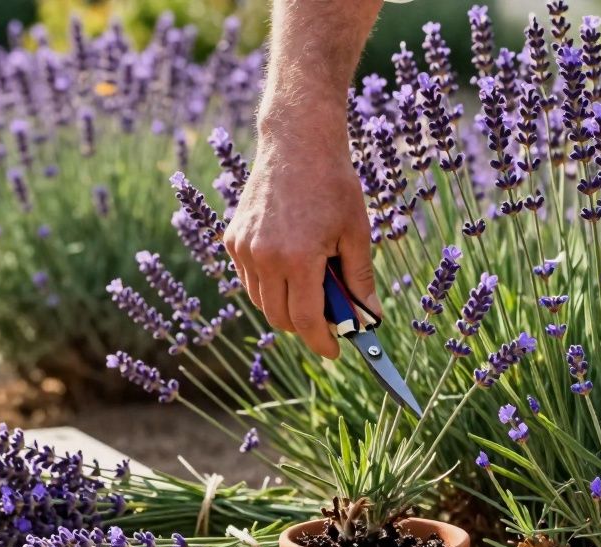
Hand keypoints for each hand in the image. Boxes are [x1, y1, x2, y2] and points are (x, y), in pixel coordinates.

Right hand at [224, 124, 378, 359]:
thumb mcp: (355, 232)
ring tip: (312, 283)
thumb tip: (367, 318)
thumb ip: (359, 280)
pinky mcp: (233, 239)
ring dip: (286, 305)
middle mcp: (264, 257)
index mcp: (299, 258)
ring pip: (261, 301)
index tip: (335, 351)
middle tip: (329, 318)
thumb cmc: (333, 184)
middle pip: (280, 318)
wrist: (297, 142)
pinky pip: (250, 279)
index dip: (322, 342)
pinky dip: (269, 284)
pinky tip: (290, 263)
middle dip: (305, 327)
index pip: (307, 321)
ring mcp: (244, 248)